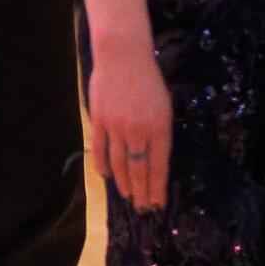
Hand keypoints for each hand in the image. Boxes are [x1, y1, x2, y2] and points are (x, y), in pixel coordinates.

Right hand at [85, 45, 172, 209]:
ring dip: (124, 182)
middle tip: (143, 208)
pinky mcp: (99, 120)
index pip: (159, 166)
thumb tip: (155, 158)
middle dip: (142, 191)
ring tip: (128, 196)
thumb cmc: (149, 81)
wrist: (123, 57)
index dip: (158, 187)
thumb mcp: (165, 107)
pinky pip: (101, 148)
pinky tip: (108, 176)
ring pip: (120, 162)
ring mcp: (116, 126)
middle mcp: (138, 131)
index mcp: (160, 128)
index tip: (158, 203)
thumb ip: (160, 133)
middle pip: (139, 169)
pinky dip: (104, 165)